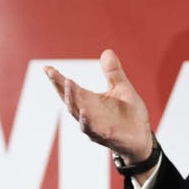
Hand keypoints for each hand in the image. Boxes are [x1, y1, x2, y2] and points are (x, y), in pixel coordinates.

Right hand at [44, 49, 153, 165]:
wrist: (142, 137)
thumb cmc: (129, 114)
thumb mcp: (122, 89)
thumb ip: (113, 73)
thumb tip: (107, 51)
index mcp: (90, 101)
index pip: (70, 89)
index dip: (57, 80)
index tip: (47, 68)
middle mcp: (88, 114)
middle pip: (69, 100)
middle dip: (60, 87)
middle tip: (52, 73)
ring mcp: (95, 126)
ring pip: (78, 114)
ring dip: (72, 99)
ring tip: (68, 83)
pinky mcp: (106, 136)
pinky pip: (93, 130)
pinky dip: (87, 122)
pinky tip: (84, 112)